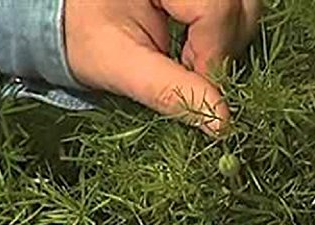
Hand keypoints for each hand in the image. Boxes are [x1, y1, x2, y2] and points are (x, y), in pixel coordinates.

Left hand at [64, 0, 260, 136]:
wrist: (69, 19)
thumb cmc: (84, 37)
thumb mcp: (120, 67)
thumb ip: (169, 92)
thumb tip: (223, 123)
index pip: (217, 8)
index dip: (212, 57)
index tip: (192, 87)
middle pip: (241, 6)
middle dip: (222, 51)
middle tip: (191, 72)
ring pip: (245, 8)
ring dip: (227, 45)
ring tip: (191, 61)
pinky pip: (236, 10)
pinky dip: (224, 37)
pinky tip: (196, 50)